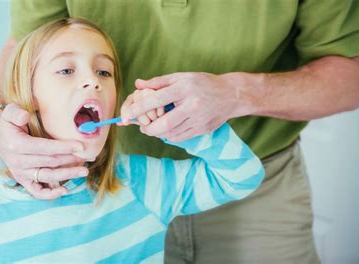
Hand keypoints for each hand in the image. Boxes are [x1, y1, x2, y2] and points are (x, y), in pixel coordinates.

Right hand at [0, 103, 88, 198]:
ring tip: (84, 171)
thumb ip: (15, 112)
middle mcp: (18, 161)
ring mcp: (21, 172)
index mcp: (17, 145)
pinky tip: (64, 190)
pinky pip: (36, 191)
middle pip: (50, 162)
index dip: (64, 147)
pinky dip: (50, 194)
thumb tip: (25, 116)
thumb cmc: (8, 122)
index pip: (44, 148)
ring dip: (67, 175)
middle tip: (88, 157)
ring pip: (47, 176)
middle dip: (71, 159)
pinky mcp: (22, 179)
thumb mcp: (8, 112)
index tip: (80, 146)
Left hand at [120, 72, 254, 141]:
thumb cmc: (203, 83)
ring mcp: (198, 119)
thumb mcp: (182, 77)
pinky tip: (166, 131)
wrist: (231, 94)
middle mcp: (192, 105)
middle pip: (164, 123)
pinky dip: (170, 136)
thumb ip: (159, 82)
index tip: (127, 115)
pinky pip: (181, 137)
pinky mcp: (203, 129)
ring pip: (172, 133)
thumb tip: (138, 84)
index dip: (139, 109)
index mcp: (184, 88)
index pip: (156, 100)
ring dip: (158, 133)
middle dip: (149, 128)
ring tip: (152, 128)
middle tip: (141, 127)